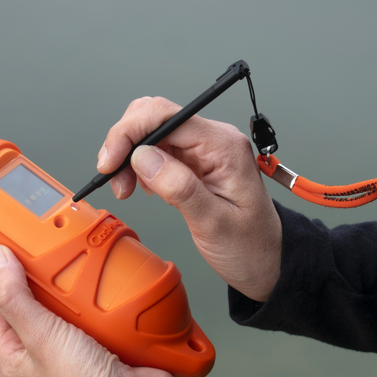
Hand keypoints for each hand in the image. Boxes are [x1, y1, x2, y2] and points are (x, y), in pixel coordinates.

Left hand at [0, 243, 178, 376]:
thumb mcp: (41, 337)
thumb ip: (15, 298)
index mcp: (15, 354)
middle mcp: (40, 348)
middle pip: (21, 297)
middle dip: (16, 267)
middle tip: (10, 232)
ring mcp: (71, 341)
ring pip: (55, 297)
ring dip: (54, 273)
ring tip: (50, 242)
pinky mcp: (99, 334)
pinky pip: (87, 301)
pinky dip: (86, 282)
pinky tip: (89, 264)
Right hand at [99, 97, 281, 301]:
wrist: (266, 261)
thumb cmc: (249, 246)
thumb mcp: (215, 224)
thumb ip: (180, 188)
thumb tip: (143, 157)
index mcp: (224, 146)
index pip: (167, 116)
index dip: (130, 133)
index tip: (109, 162)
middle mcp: (214, 140)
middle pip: (155, 116)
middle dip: (125, 142)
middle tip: (114, 178)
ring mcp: (204, 149)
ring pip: (152, 132)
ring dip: (129, 156)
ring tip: (126, 189)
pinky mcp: (195, 162)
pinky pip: (158, 149)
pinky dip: (138, 164)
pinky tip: (141, 187)